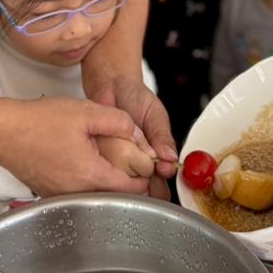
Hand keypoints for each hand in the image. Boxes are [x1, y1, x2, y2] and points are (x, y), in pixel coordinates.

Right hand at [0, 97, 150, 197]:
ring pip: (96, 196)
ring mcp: (62, 197)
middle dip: (127, 180)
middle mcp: (76, 193)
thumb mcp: (87, 111)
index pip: (132, 188)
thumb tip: (136, 133)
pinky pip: (77, 193)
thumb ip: (119, 121)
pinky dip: (86, 182)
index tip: (145, 163)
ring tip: (108, 159)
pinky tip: (84, 162)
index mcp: (91, 175)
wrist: (4, 132)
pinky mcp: (50, 194)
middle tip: (130, 161)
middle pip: (114, 195)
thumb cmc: (39, 122)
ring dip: (106, 182)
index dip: (144, 174)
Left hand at [88, 78, 176, 198]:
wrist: (111, 85)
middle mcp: (139, 162)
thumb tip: (171, 157)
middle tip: (146, 177)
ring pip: (126, 183)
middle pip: (146, 187)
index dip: (163, 180)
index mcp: (157, 154)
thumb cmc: (136, 98)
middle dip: (146, 186)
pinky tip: (110, 162)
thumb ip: (162, 135)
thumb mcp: (155, 114)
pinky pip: (106, 169)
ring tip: (129, 168)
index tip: (161, 171)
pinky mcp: (101, 157)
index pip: (163, 177)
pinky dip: (108, 168)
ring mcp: (120, 161)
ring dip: (128, 179)